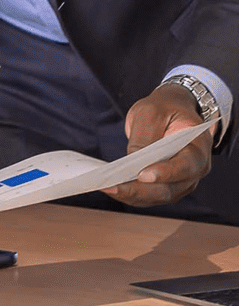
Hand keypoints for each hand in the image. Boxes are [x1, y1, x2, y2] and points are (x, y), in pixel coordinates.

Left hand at [102, 84, 213, 206]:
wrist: (172, 111)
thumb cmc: (164, 109)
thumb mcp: (152, 112)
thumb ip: (144, 136)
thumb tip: (131, 163)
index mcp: (199, 146)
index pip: (186, 165)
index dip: (166, 173)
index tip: (142, 175)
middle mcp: (195, 169)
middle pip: (170, 188)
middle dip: (139, 190)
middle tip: (112, 186)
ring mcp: (182, 181)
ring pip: (157, 196)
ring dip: (131, 195)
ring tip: (106, 188)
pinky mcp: (167, 186)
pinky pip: (149, 196)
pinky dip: (130, 195)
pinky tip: (110, 188)